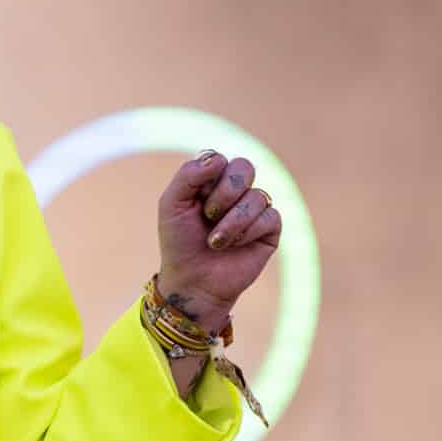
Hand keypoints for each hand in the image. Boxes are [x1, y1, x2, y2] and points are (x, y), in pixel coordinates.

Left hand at [154, 151, 279, 331]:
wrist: (193, 281)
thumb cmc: (180, 243)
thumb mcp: (172, 205)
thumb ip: (188, 175)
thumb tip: (219, 160)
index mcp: (211, 180)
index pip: (219, 159)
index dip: (208, 176)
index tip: (195, 198)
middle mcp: (236, 191)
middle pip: (244, 167)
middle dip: (224, 193)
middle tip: (209, 215)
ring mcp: (254, 208)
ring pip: (257, 196)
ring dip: (232, 221)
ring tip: (215, 241)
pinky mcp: (270, 229)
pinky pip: (269, 216)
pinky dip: (246, 232)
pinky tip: (234, 245)